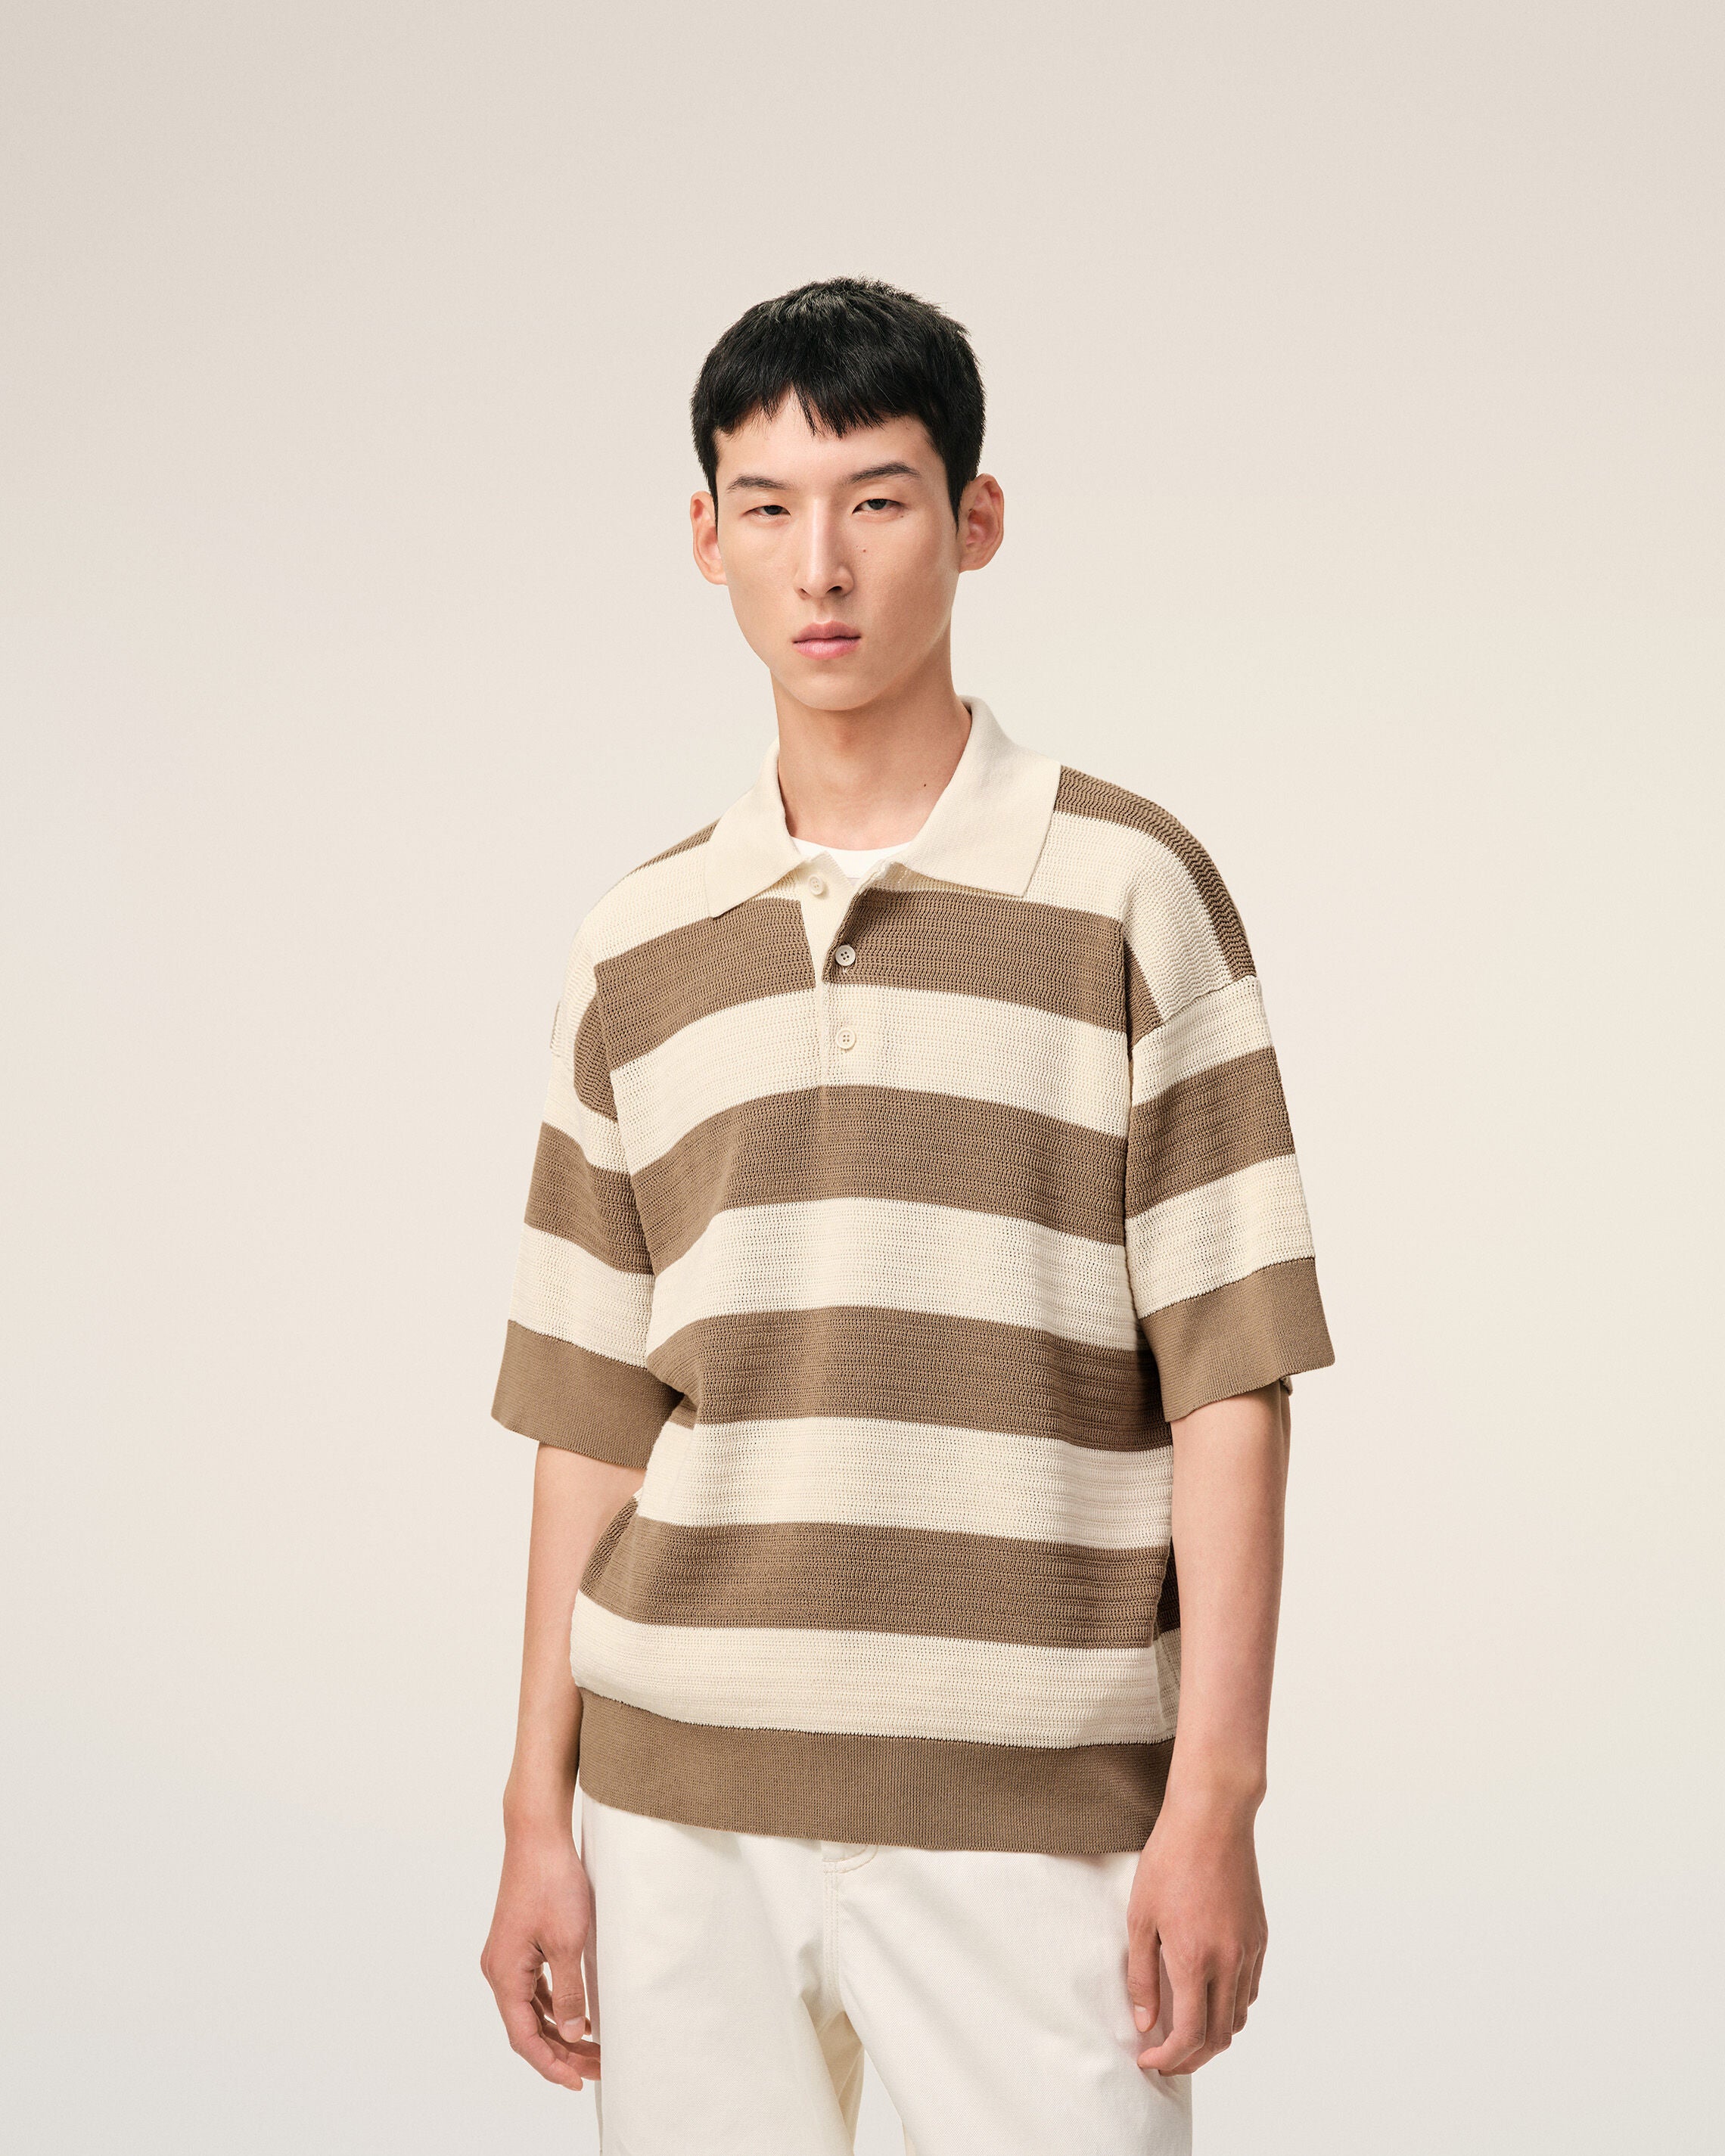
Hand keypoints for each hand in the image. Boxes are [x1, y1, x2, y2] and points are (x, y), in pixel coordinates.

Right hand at [480, 1823, 601, 2089]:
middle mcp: (498, 1969)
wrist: (537, 1835)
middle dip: (561, 2051)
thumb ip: (569, 1991)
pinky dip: (554, 2006)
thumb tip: (571, 2032)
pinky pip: (533, 1988)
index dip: (551, 2064)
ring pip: (531, 2009)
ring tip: (593, 2048)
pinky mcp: (518, 1942)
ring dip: (559, 2030)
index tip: (578, 2081)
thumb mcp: (568, 1941)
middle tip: (597, 2068)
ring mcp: (506, 1956)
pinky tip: (577, 2013)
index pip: (524, 2037)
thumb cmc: (551, 1882)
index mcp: (504, 1973)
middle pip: (527, 2027)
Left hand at [1125, 1792, 1267, 2075]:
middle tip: (1165, 2057)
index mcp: (1195, 1960)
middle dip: (1191, 2058)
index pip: (1189, 2035)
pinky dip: (1230, 2007)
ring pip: (1238, 2017)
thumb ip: (1142, 1976)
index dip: (1168, 2058)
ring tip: (1185, 2031)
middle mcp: (1230, 1962)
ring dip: (1213, 2035)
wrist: (1213, 1818)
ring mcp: (1250, 1950)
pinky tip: (1208, 1997)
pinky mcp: (1260, 1936)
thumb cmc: (1170, 1860)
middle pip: (1218, 2036)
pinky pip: (1250, 1989)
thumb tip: (1145, 2022)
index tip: (1148, 2059)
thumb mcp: (1140, 1917)